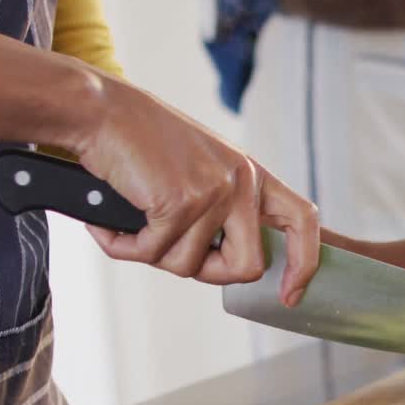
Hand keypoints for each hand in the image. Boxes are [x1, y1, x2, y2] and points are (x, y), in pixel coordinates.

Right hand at [73, 78, 320, 306]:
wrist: (101, 111)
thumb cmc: (142, 143)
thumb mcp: (201, 169)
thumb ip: (223, 208)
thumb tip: (228, 263)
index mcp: (252, 175)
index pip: (302, 220)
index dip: (304, 263)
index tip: (290, 294)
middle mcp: (241, 182)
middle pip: (248, 266)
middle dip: (209, 274)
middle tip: (171, 254)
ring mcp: (214, 192)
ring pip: (191, 266)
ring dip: (154, 253)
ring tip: (132, 222)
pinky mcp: (180, 202)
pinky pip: (153, 253)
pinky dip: (124, 246)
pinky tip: (109, 224)